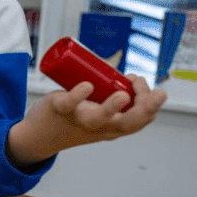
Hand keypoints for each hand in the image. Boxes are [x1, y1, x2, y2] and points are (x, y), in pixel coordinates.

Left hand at [8, 74, 166, 166]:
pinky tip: (87, 86)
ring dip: (112, 107)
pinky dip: (78, 95)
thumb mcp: (99, 111)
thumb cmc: (76, 118)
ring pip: (99, 118)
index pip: (142, 120)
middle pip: (128, 123)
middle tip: (157, 93)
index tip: (151, 88)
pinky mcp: (60, 108)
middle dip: (147, 108)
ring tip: (123, 95)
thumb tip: (114, 62)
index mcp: (114, 126)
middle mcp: (100, 126)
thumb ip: (108, 90)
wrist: (40, 135)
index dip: (153, 105)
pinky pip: (69, 103)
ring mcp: (80, 118)